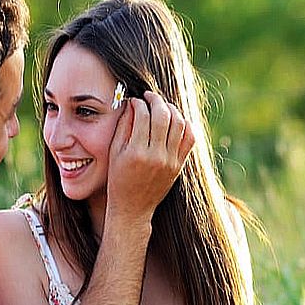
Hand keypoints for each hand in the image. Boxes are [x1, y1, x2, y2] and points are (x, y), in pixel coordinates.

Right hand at [106, 91, 194, 222]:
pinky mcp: (179, 165)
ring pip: (179, 124)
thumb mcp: (114, 153)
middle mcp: (156, 156)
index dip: (138, 103)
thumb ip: (123, 126)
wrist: (133, 208)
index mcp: (136, 152)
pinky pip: (190, 138)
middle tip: (149, 96)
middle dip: (156, 100)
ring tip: (162, 106)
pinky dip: (186, 124)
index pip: (142, 115)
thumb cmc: (118, 180)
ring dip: (171, 109)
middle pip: (163, 115)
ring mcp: (171, 161)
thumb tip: (132, 103)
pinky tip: (176, 119)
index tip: (135, 101)